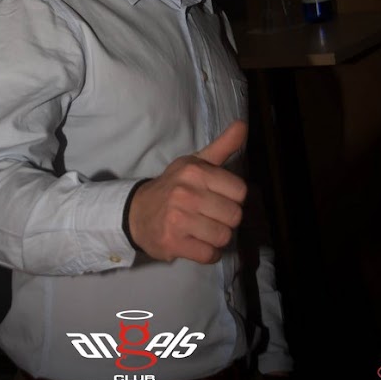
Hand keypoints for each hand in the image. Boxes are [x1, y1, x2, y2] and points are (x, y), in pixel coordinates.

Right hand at [127, 120, 247, 263]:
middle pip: (234, 216)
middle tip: (211, 215)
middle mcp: (186, 193)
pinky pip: (209, 255)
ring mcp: (178, 219)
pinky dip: (208, 252)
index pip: (240, 191)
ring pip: (223, 236)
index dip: (233, 197)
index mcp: (195, 171)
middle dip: (226, 219)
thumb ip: (222, 146)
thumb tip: (243, 124)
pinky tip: (197, 242)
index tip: (219, 197)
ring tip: (203, 229)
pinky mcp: (173, 243)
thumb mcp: (195, 163)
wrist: (137, 211)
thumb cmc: (174, 186)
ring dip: (217, 237)